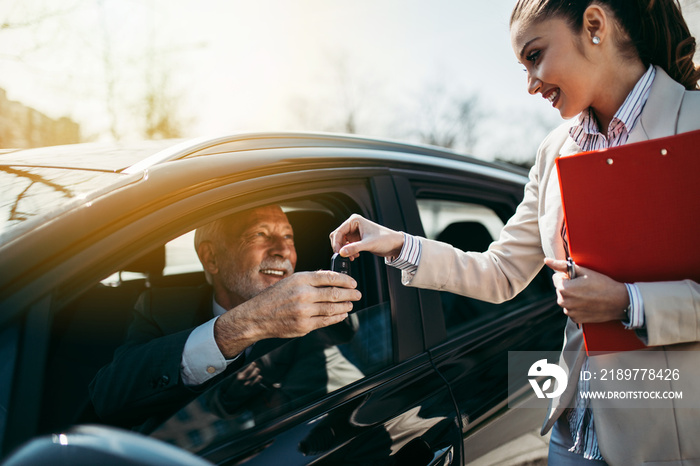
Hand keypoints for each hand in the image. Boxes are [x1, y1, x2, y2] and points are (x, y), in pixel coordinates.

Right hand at [214, 271, 360, 357]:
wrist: (257, 316)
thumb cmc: (274, 297)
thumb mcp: (290, 281)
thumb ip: (311, 279)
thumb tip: (331, 277)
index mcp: (300, 279)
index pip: (330, 277)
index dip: (345, 280)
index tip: (353, 282)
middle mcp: (303, 294)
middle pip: (334, 293)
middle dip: (350, 294)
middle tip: (357, 294)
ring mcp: (304, 311)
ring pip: (332, 308)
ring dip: (345, 307)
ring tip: (350, 305)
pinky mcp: (304, 326)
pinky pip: (326, 321)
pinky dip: (337, 317)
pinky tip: (341, 315)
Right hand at [329, 214, 404, 259]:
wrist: (395, 244)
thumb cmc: (385, 239)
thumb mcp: (368, 244)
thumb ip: (354, 248)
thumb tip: (341, 252)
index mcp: (355, 220)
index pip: (338, 231)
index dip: (336, 243)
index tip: (338, 253)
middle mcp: (353, 224)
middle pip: (338, 236)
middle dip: (340, 247)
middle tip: (343, 256)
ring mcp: (355, 231)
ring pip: (342, 242)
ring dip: (344, 250)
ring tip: (351, 257)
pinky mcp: (357, 238)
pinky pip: (347, 245)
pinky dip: (348, 251)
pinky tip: (354, 256)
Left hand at [545, 258, 628, 323]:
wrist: (619, 302)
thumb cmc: (602, 284)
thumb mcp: (583, 271)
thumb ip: (562, 266)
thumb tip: (547, 260)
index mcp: (563, 289)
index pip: (557, 278)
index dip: (568, 276)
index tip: (579, 278)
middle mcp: (563, 302)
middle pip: (560, 290)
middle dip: (569, 286)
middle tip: (585, 286)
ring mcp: (569, 312)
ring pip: (566, 300)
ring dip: (572, 297)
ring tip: (588, 295)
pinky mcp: (576, 319)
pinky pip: (571, 310)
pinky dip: (577, 306)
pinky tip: (588, 303)